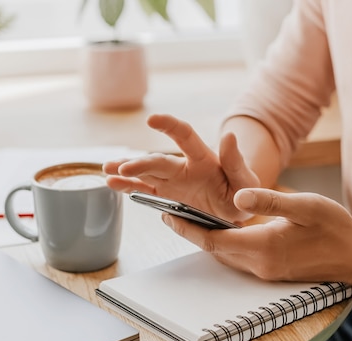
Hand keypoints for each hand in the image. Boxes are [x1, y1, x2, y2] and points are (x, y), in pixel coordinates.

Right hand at [103, 114, 258, 221]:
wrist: (236, 209)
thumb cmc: (242, 192)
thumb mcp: (245, 181)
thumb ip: (236, 162)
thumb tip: (229, 135)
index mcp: (203, 159)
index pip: (184, 136)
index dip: (169, 126)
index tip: (153, 120)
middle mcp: (183, 167)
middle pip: (158, 161)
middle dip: (140, 163)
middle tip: (123, 167)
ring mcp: (172, 181)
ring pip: (145, 173)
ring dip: (126, 170)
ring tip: (107, 169)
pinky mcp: (165, 195)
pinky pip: (143, 190)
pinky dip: (127, 186)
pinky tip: (111, 183)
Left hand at [161, 188, 351, 282]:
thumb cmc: (336, 229)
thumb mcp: (305, 206)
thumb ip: (269, 200)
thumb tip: (237, 197)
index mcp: (262, 247)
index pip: (213, 239)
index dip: (187, 228)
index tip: (167, 215)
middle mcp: (259, 264)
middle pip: (214, 250)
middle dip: (191, 234)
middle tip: (170, 216)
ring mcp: (266, 271)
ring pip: (225, 256)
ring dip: (206, 240)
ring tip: (189, 221)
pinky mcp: (274, 272)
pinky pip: (239, 259)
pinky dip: (224, 245)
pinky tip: (223, 231)